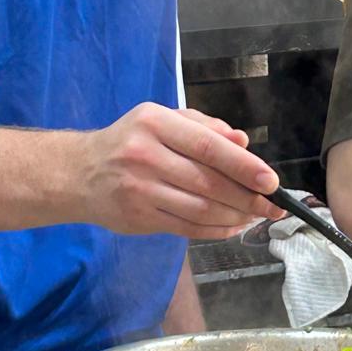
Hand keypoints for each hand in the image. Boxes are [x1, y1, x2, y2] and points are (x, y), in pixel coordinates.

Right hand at [77, 104, 283, 237]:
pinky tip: (231, 227)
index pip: (209, 147)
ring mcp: (139, 189)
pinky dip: (214, 230)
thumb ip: (204, 127)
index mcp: (155, 123)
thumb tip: (243, 141)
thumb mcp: (162, 120)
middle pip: (208, 182)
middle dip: (247, 197)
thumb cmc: (130, 141)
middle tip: (272, 206)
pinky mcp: (138, 218)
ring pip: (200, 209)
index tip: (271, 181)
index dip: (244, 166)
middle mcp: (145, 155)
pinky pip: (186, 227)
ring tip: (254, 216)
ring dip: (234, 216)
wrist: (79, 173)